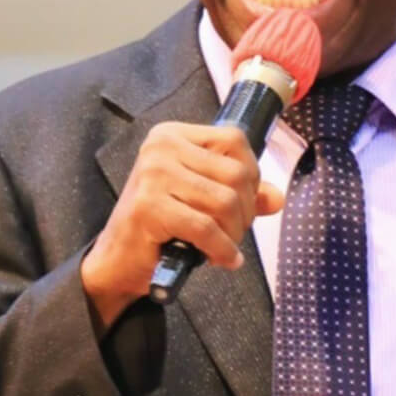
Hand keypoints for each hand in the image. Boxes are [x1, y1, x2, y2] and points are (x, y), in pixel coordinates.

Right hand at [81, 121, 283, 333]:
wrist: (118, 260)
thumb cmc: (160, 227)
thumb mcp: (203, 201)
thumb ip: (240, 194)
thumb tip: (278, 198)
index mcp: (173, 135)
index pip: (235, 140)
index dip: (251, 176)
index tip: (243, 204)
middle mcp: (161, 147)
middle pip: (236, 173)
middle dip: (245, 211)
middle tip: (234, 233)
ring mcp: (152, 174)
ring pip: (225, 201)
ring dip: (233, 233)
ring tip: (224, 247)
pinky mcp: (149, 206)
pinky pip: (206, 228)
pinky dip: (221, 249)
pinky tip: (221, 260)